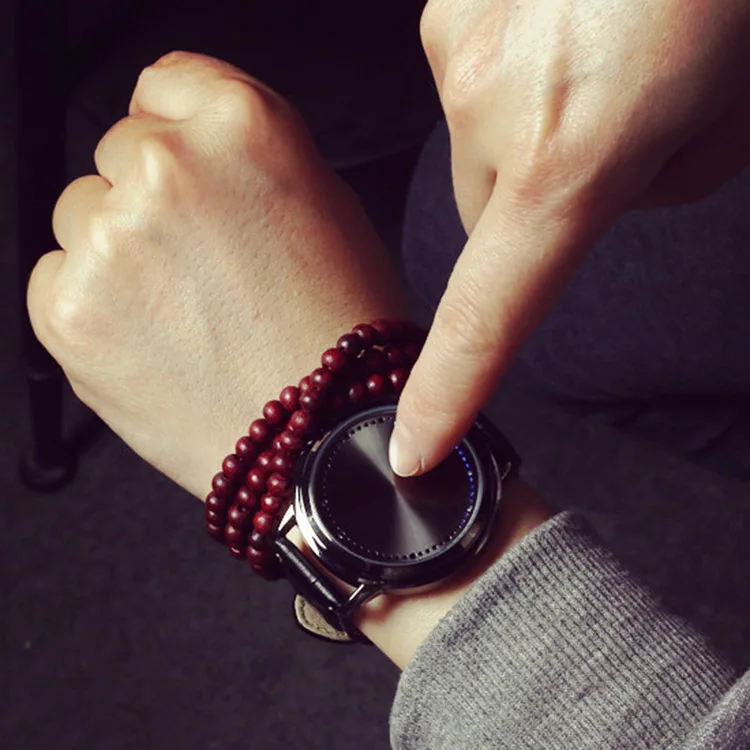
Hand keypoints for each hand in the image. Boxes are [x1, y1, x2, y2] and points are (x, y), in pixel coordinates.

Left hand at [27, 51, 550, 668]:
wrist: (322, 441)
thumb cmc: (342, 334)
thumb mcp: (326, 208)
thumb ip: (244, 159)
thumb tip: (191, 146)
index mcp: (244, 128)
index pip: (165, 81)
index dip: (185, 133)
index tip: (197, 174)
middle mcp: (169, 170)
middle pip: (121, 150)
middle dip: (155, 198)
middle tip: (204, 263)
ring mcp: (110, 241)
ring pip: (83, 213)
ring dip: (121, 251)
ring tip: (184, 309)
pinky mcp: (67, 311)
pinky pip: (58, 276)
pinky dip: (94, 304)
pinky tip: (155, 338)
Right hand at [389, 0, 749, 475]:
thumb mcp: (728, 112)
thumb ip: (651, 180)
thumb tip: (585, 189)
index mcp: (575, 153)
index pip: (493, 310)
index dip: (450, 388)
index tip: (416, 445)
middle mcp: (493, 108)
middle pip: (487, 214)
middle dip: (536, 202)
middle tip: (600, 136)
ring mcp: (459, 45)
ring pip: (480, 142)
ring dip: (531, 128)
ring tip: (595, 57)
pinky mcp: (446, 6)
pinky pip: (474, 78)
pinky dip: (516, 72)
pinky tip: (568, 23)